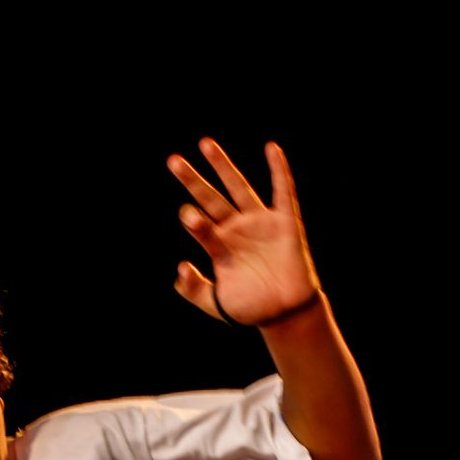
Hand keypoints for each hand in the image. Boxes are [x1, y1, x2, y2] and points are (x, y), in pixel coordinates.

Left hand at [167, 139, 320, 328]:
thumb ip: (194, 290)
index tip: (187, 216)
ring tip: (205, 144)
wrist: (286, 314)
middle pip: (211, 198)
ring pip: (238, 187)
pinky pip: (283, 192)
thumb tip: (179, 269)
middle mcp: (236, 228)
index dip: (192, 219)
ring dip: (222, 166)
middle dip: (192, 180)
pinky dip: (279, 170)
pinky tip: (272, 149)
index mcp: (219, 245)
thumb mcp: (217, 303)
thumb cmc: (252, 308)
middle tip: (173, 162)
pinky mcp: (285, 222)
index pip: (200, 225)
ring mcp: (260, 222)